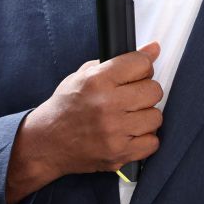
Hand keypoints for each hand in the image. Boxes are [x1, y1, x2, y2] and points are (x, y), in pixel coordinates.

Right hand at [24, 41, 163, 178]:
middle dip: (145, 90)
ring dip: (146, 115)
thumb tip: (153, 49)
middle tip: (133, 95)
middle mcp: (106, 105)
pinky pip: (152, 143)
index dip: (143, 66)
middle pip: (153, 90)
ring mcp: (114, 132)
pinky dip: (144, 138)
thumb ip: (119, 61)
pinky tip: (130, 133)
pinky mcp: (119, 153)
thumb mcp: (84, 75)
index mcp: (97, 81)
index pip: (141, 65)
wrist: (47, 142)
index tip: (139, 71)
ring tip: (129, 115)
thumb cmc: (66, 107)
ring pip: (155, 116)